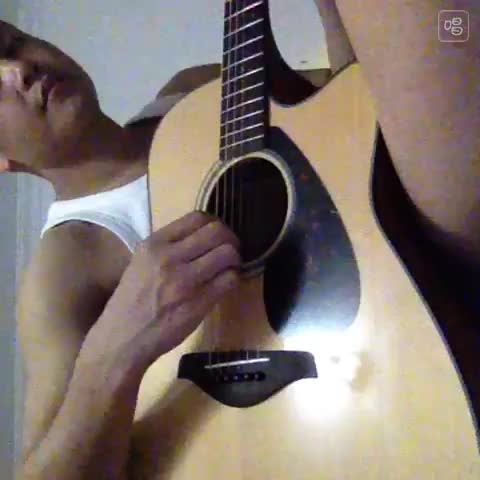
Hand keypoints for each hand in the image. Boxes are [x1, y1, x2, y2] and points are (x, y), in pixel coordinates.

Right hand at [79, 211, 240, 373]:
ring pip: (228, 253)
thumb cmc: (132, 301)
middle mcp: (169, 257)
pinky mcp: (199, 302)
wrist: (123, 340)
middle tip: (230, 250)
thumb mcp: (142, 263)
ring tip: (229, 268)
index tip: (217, 236)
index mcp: (154, 244)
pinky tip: (226, 284)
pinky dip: (233, 279)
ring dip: (235, 259)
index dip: (214, 224)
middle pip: (217, 232)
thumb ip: (168, 247)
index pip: (197, 217)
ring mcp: (185, 280)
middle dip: (230, 239)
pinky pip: (230, 279)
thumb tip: (201, 238)